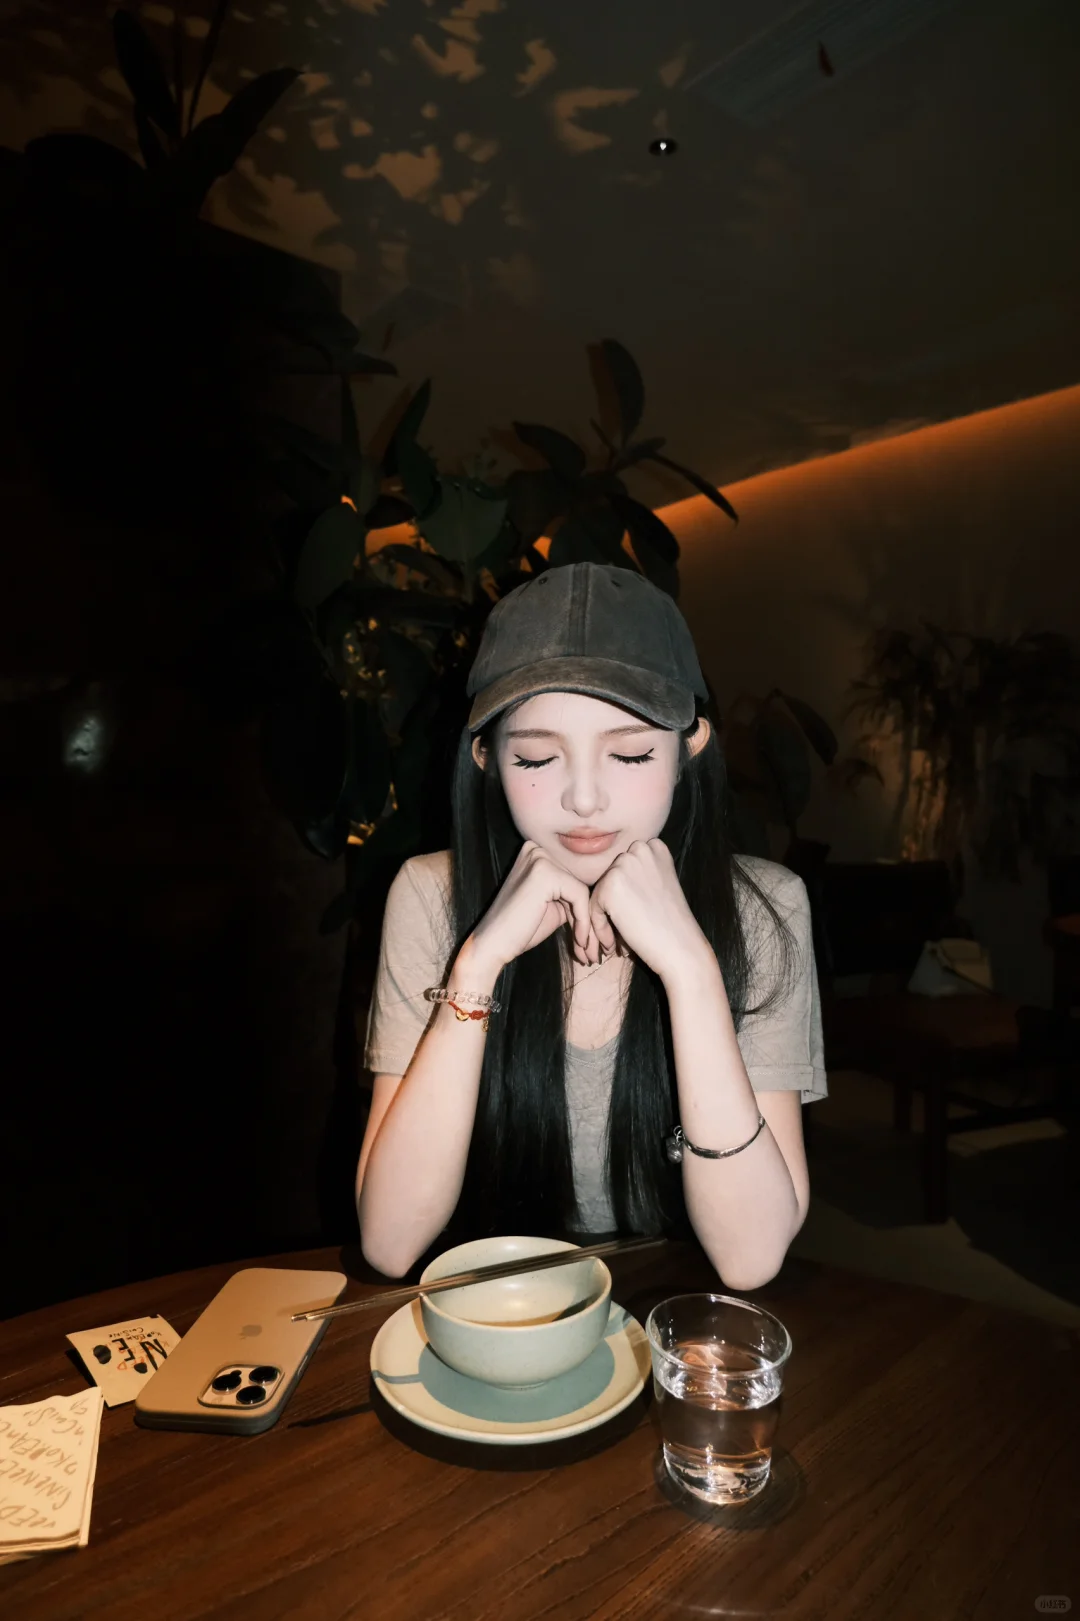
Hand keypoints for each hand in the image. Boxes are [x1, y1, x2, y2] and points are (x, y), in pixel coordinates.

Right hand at [467, 840, 601, 975]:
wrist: (492, 945)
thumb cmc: (520, 930)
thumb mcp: (553, 906)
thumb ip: (572, 895)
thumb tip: (604, 897)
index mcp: (536, 853)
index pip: (571, 880)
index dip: (582, 911)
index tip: (589, 940)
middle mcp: (536, 849)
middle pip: (578, 885)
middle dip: (588, 920)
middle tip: (594, 950)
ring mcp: (540, 858)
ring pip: (582, 892)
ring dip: (588, 925)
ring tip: (588, 951)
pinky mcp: (545, 873)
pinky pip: (580, 896)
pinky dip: (582, 921)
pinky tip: (578, 941)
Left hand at [587, 839, 711, 983]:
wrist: (681, 948)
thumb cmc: (671, 924)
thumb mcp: (659, 885)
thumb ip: (638, 875)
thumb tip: (609, 879)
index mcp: (655, 847)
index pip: (625, 867)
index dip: (625, 895)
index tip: (634, 916)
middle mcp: (639, 849)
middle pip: (610, 878)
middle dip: (613, 906)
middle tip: (622, 932)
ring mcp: (624, 865)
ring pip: (599, 893)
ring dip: (605, 918)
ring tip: (617, 942)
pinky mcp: (609, 885)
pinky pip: (593, 908)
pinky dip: (600, 929)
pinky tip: (614, 945)